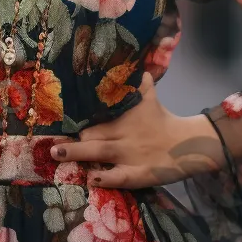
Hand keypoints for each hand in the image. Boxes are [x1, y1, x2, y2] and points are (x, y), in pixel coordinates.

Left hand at [50, 72, 225, 187]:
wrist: (189, 142)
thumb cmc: (164, 119)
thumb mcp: (151, 96)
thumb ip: (140, 82)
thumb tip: (135, 64)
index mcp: (125, 116)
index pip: (96, 119)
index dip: (78, 125)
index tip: (59, 126)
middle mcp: (124, 134)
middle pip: (93, 135)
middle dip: (73, 140)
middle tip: (53, 144)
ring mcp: (130, 155)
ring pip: (100, 153)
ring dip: (78, 154)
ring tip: (57, 155)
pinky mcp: (139, 174)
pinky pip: (119, 176)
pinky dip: (105, 177)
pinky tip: (91, 178)